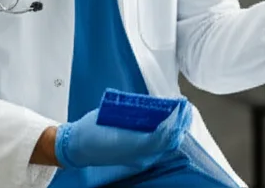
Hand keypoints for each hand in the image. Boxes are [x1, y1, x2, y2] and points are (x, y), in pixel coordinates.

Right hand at [54, 99, 191, 170]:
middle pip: (168, 141)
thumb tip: (154, 107)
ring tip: (183, 115)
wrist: (78, 148)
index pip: (161, 134)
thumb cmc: (91, 130)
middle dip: (180, 124)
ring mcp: (140, 159)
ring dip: (176, 131)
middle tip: (186, 107)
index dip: (173, 120)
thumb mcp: (110, 117)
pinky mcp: (138, 159)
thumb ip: (133, 113)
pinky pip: (159, 149)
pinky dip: (168, 138)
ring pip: (165, 147)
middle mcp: (139, 155)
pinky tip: (171, 127)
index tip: (180, 105)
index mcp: (132, 143)